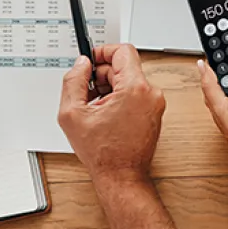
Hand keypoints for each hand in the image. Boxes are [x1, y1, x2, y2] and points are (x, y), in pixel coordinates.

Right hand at [58, 44, 165, 184]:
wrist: (121, 176)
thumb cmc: (103, 153)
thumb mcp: (72, 113)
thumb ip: (73, 81)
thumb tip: (81, 64)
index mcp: (135, 89)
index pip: (122, 51)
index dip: (102, 52)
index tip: (91, 60)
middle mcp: (150, 93)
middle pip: (124, 67)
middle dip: (102, 76)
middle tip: (87, 92)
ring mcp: (155, 104)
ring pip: (128, 81)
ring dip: (109, 89)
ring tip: (94, 109)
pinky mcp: (154, 113)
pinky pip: (135, 95)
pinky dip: (119, 99)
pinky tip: (105, 116)